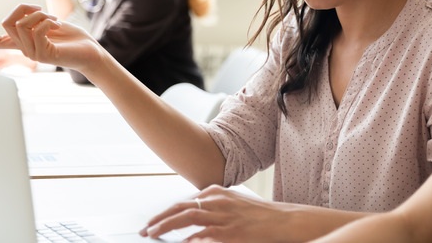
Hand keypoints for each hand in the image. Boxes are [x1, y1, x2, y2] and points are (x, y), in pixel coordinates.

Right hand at [0, 4, 101, 73]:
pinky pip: (37, 31)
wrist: (91, 51)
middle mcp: (24, 49)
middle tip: (44, 10)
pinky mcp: (44, 55)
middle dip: (24, 8)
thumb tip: (22, 14)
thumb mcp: (49, 23)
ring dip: (40, 15)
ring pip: (21, 26)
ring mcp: (33, 53)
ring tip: (56, 20)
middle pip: (7, 23)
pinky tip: (58, 26)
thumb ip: (33, 20)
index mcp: (24, 42)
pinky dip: (48, 22)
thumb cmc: (72, 38)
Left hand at [141, 185, 294, 242]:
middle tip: (146, 229)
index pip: (184, 201)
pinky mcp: (230, 231)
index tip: (154, 221)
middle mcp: (218, 200)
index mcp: (218, 193)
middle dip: (159, 218)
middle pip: (180, 206)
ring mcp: (223, 215)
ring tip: (152, 234)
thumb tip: (195, 217)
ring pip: (186, 216)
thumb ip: (215, 207)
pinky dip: (188, 240)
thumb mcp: (235, 204)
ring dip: (165, 225)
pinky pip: (202, 234)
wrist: (285, 221)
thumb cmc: (262, 216)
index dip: (166, 212)